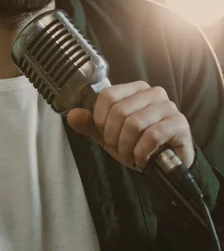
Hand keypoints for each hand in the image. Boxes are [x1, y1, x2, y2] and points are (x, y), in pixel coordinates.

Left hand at [66, 81, 194, 169]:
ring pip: (135, 124)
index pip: (108, 96)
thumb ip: (91, 125)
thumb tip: (72, 116)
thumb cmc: (138, 143)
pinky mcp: (179, 123)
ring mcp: (168, 107)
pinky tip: (141, 160)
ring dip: (126, 147)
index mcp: (135, 89)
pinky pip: (153, 136)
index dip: (100, 119)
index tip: (104, 134)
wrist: (166, 161)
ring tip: (129, 156)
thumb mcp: (110, 134)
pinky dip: (141, 153)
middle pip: (120, 111)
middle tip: (117, 150)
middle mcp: (153, 93)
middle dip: (113, 137)